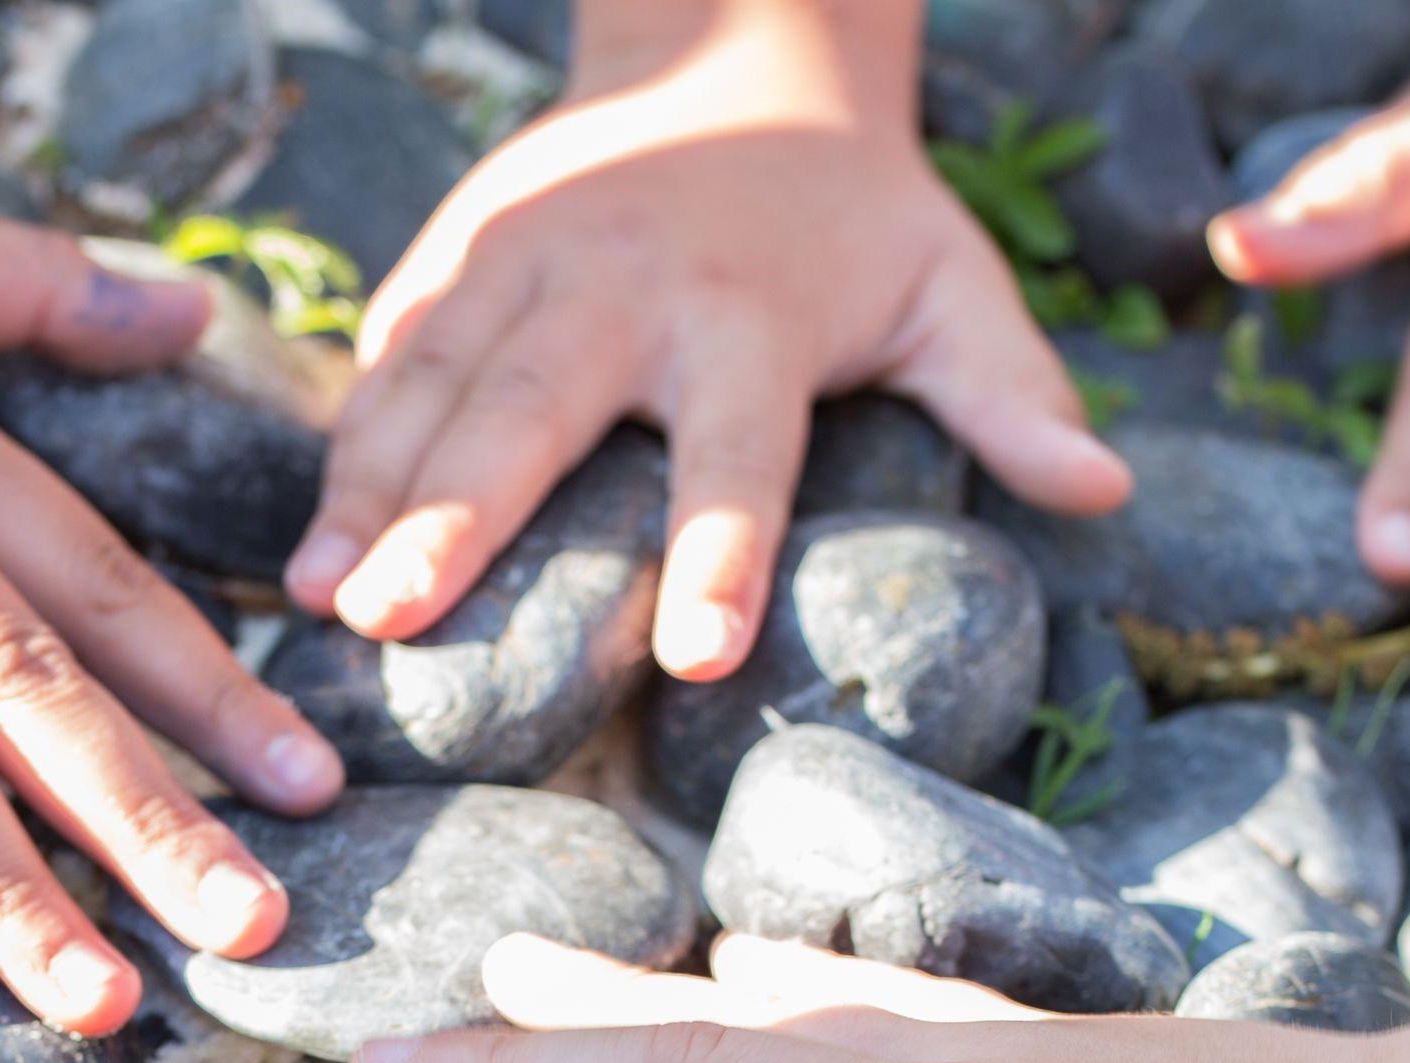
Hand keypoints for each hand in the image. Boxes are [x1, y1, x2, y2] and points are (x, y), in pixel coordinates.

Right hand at [280, 5, 1128, 678]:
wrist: (732, 46)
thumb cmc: (850, 212)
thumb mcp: (950, 281)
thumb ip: (1012, 391)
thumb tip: (1103, 489)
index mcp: (746, 313)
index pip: (739, 451)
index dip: (725, 551)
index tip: (699, 654)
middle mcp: (619, 285)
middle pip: (530, 414)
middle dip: (455, 518)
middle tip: (393, 621)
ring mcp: (520, 261)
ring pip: (429, 385)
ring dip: (367, 494)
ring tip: (321, 600)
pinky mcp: (453, 253)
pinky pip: (388, 356)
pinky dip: (343, 444)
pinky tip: (305, 539)